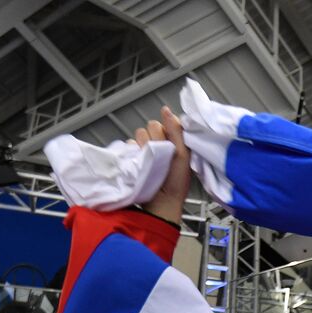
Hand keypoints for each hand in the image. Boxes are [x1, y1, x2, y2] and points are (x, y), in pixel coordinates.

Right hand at [135, 106, 191, 224]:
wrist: (161, 202)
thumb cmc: (176, 182)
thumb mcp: (182, 154)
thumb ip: (176, 131)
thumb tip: (166, 110)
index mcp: (175, 140)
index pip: (166, 121)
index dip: (167, 130)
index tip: (170, 143)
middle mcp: (160, 142)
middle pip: (152, 125)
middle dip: (156, 138)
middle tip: (161, 155)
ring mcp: (146, 149)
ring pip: (140, 134)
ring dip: (144, 145)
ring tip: (151, 161)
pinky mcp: (134, 156)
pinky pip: (129, 144)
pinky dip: (133, 151)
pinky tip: (140, 163)